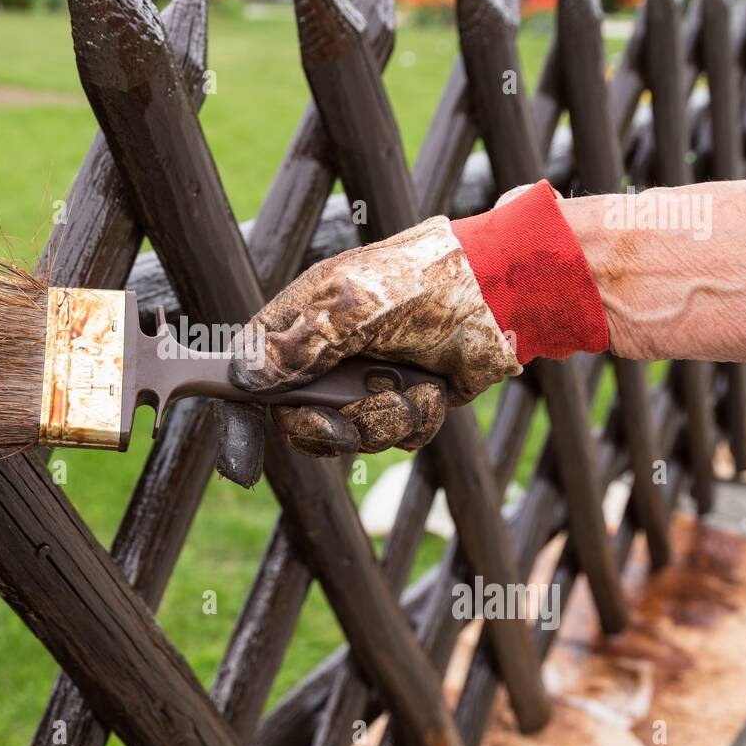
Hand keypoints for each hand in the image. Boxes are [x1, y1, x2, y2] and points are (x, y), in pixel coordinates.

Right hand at [225, 214, 520, 462]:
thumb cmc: (425, 282)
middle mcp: (330, 353)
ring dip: (384, 420)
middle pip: (299, 419)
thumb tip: (247, 376)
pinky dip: (417, 421)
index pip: (252, 372)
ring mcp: (368, 378)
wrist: (502, 295)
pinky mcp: (405, 400)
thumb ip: (299, 344)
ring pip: (351, 434)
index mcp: (305, 320)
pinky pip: (395, 437)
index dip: (244, 415)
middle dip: (331, 427)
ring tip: (412, 387)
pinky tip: (432, 391)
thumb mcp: (353, 306)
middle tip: (352, 423)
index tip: (243, 464)